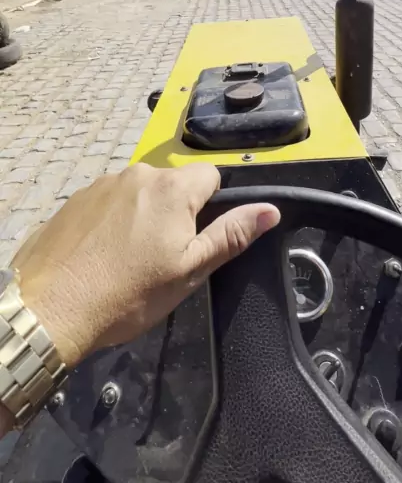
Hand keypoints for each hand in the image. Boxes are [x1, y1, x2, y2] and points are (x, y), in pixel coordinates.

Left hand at [12, 163, 279, 369]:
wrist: (50, 308)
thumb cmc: (128, 294)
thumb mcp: (189, 271)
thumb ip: (231, 235)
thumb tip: (271, 209)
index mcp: (173, 189)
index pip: (212, 176)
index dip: (211, 206)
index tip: (194, 239)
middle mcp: (139, 174)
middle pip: (174, 184)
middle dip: (176, 212)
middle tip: (162, 257)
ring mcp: (103, 183)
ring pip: (141, 192)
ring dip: (144, 214)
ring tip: (128, 258)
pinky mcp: (76, 197)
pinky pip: (110, 200)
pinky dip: (113, 219)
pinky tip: (102, 253)